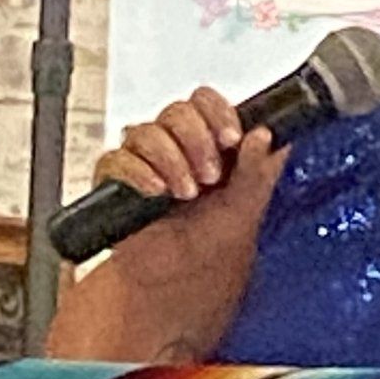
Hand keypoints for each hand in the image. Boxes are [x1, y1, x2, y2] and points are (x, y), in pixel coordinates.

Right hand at [92, 87, 285, 285]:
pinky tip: (157, 191)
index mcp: (208, 141)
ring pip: (145, 132)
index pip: (204, 101)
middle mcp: (175, 144)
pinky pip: (115, 159)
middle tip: (211, 175)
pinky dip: (138, 172)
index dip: (217, 113)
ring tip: (186, 193)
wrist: (183, 277)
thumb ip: (259, 169)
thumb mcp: (247, 206)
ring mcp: (143, 159)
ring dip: (172, 161)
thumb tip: (264, 134)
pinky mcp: (117, 179)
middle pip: (176, 112)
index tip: (231, 139)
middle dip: (197, 140)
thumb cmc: (214, 240)